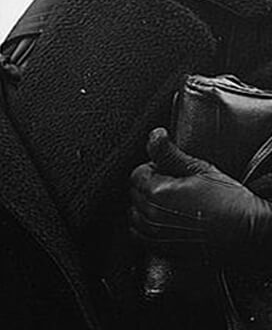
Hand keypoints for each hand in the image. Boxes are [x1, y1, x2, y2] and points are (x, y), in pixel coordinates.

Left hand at [130, 127, 271, 263]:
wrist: (248, 231)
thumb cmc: (230, 200)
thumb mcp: (200, 169)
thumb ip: (169, 152)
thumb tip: (155, 134)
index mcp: (158, 193)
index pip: (137, 173)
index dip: (155, 169)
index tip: (171, 173)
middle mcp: (152, 215)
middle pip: (135, 193)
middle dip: (151, 187)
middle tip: (176, 188)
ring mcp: (156, 235)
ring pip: (135, 214)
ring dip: (147, 206)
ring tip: (173, 204)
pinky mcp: (163, 249)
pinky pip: (140, 235)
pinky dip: (147, 227)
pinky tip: (166, 220)